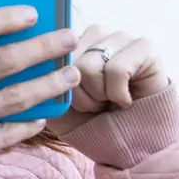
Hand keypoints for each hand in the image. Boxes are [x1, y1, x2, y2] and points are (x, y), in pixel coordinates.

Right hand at [0, 8, 79, 178]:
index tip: (31, 13)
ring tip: (70, 74)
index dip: (4, 18)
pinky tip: (45, 113)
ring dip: (49, 83)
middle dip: (43, 47)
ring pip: (16, 98)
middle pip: (3, 62)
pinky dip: (31, 122)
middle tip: (69, 38)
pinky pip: (9, 132)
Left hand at [50, 25, 168, 135]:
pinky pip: (118, 70)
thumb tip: (32, 64)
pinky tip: (127, 100)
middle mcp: (97, 34)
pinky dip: (118, 95)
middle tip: (96, 105)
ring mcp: (123, 37)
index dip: (59, 84)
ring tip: (110, 101)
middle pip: (70, 62)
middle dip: (80, 95)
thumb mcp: (59, 104)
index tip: (73, 103)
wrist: (131, 144)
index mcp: (74, 43)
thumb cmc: (94, 122)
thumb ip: (43, 82)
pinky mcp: (146, 46)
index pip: (52, 53)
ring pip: (90, 66)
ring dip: (99, 96)